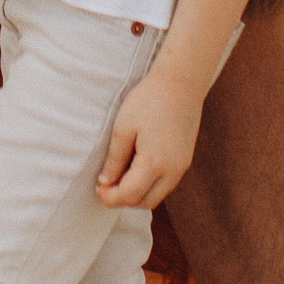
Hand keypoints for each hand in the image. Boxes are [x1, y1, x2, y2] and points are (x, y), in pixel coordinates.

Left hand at [97, 61, 202, 209]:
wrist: (181, 81)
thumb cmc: (149, 100)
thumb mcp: (123, 128)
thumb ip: (114, 159)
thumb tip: (105, 182)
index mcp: (154, 163)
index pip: (129, 195)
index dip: (110, 197)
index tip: (97, 187)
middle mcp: (172, 171)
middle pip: (145, 202)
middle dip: (124, 199)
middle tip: (106, 185)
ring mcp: (182, 166)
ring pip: (157, 195)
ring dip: (138, 193)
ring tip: (120, 175)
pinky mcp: (186, 159)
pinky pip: (166, 183)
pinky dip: (150, 184)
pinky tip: (138, 167)